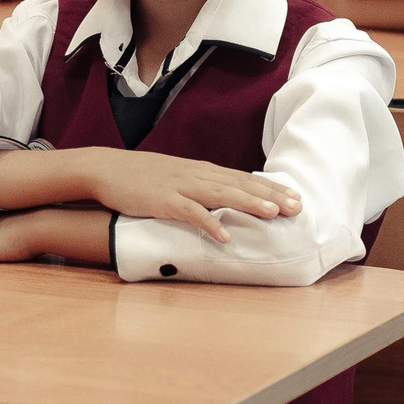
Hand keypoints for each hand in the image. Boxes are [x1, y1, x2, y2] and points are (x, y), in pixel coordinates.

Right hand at [81, 147, 300, 241]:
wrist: (106, 168)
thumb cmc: (142, 176)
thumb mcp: (178, 176)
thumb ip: (201, 186)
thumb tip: (226, 199)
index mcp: (201, 170)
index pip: (243, 177)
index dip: (270, 188)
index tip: (295, 196)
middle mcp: (196, 174)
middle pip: (240, 184)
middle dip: (270, 196)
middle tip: (297, 207)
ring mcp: (180, 185)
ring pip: (221, 194)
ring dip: (248, 203)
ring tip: (272, 214)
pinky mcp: (163, 200)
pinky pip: (189, 212)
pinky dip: (208, 223)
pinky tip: (224, 235)